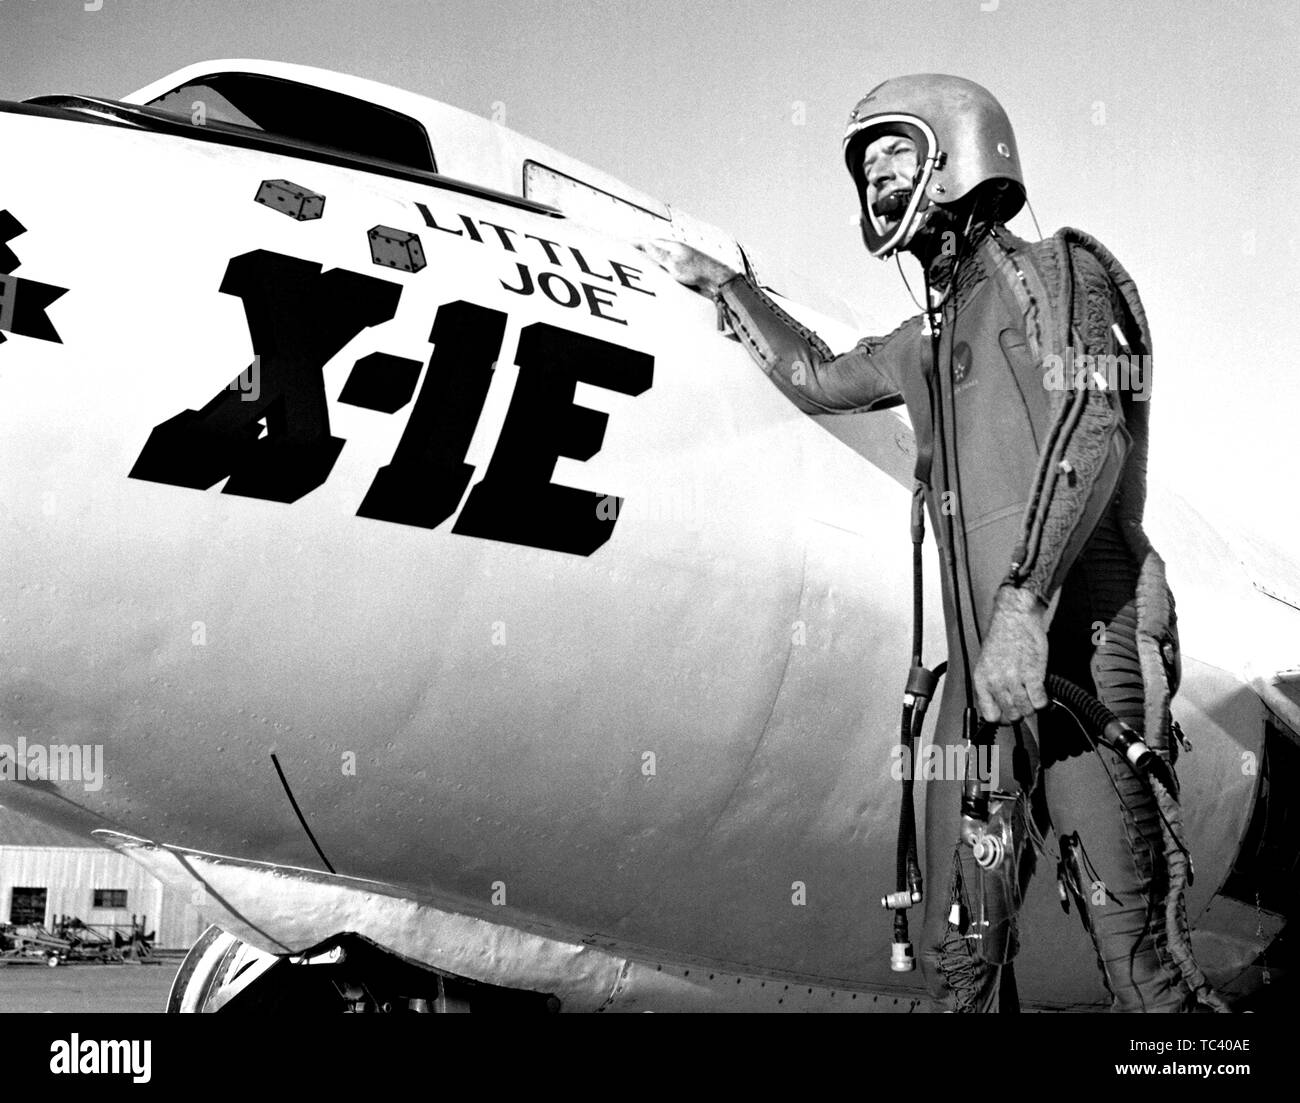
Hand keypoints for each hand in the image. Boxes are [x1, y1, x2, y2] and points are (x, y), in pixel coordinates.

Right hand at [633, 239, 736, 296]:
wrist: (716, 280)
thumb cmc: (697, 271)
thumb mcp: (674, 264)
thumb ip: (659, 254)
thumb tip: (646, 243)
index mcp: (672, 246)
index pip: (650, 242)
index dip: (637, 242)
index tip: (626, 242)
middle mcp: (676, 250)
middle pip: (655, 246)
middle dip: (643, 247)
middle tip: (630, 248)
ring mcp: (681, 258)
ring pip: (661, 255)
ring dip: (651, 255)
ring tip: (641, 257)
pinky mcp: (685, 267)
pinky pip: (667, 263)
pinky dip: (659, 264)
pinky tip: (659, 270)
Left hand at [972, 585, 1049, 723]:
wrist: (1015, 616)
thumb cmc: (1003, 636)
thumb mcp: (987, 661)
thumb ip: (991, 683)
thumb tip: (999, 704)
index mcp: (982, 679)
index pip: (989, 714)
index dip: (1001, 718)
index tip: (1008, 716)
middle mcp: (996, 681)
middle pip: (1011, 714)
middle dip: (1020, 712)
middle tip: (1025, 704)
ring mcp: (1014, 679)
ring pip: (1026, 709)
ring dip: (1033, 707)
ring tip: (1034, 698)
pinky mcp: (1033, 674)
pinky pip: (1039, 700)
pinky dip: (1044, 702)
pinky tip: (1043, 694)